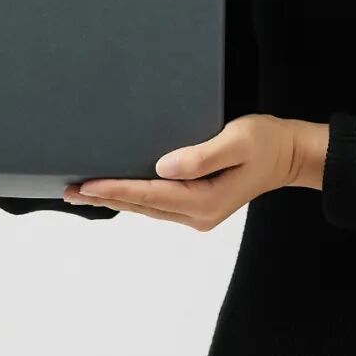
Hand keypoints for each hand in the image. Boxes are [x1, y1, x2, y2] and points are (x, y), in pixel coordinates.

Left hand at [62, 114, 318, 230]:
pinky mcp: (197, 204)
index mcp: (204, 201)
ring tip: (82, 192)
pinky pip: (158, 203)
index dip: (115, 189)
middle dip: (105, 197)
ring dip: (116, 198)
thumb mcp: (236, 142)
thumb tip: (163, 166)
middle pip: (142, 206)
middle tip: (68, 191)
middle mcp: (197, 214)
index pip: (149, 195)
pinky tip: (117, 191)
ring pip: (147, 207)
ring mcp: (197, 213)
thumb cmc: (265, 143)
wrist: (287, 154)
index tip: (86, 185)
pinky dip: (134, 197)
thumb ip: (200, 156)